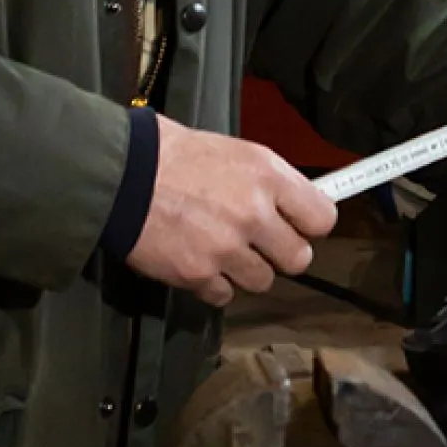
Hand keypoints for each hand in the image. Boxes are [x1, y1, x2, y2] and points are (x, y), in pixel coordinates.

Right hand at [127, 118, 338, 306]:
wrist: (123, 174)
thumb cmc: (174, 156)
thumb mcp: (235, 152)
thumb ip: (269, 183)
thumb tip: (294, 205)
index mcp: (267, 176)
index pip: (322, 218)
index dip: (309, 224)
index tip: (297, 225)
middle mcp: (254, 213)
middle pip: (298, 258)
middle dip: (280, 253)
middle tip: (258, 241)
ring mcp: (227, 248)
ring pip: (262, 281)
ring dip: (245, 269)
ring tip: (220, 246)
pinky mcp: (198, 274)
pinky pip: (224, 294)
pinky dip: (213, 283)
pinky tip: (198, 258)